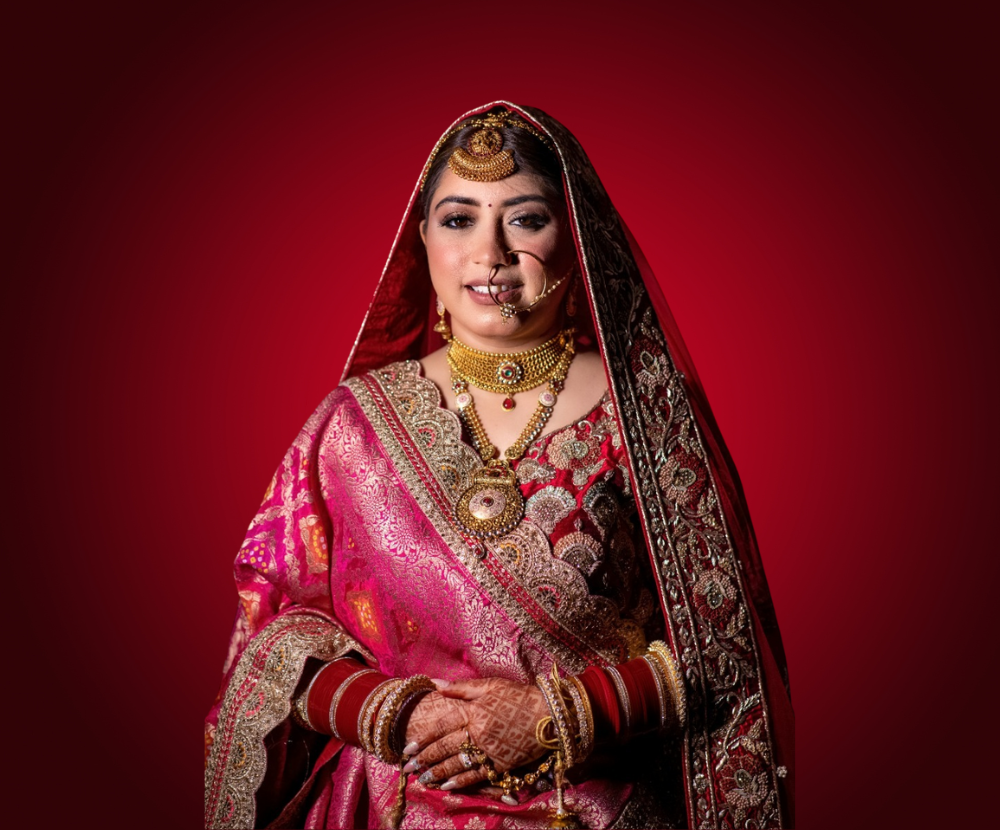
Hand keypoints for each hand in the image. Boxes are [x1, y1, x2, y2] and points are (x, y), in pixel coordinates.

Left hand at [406, 678, 549, 791]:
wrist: (550, 714)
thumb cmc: (519, 696)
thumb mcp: (491, 685)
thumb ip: (462, 688)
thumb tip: (436, 685)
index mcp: (475, 710)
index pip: (442, 725)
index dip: (424, 737)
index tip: (408, 747)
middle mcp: (480, 731)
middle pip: (446, 747)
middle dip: (424, 758)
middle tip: (407, 768)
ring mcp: (491, 750)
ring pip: (458, 763)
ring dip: (438, 772)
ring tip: (422, 779)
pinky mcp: (503, 764)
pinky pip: (477, 775)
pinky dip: (461, 781)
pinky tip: (447, 786)